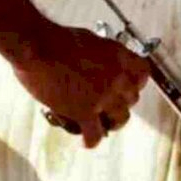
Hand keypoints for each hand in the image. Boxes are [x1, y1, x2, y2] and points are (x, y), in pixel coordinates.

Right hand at [13, 24, 149, 147]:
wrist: (37, 47)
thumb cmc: (55, 39)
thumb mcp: (88, 39)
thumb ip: (100, 55)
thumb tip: (99, 63)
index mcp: (118, 55)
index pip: (143, 74)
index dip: (136, 82)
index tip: (130, 86)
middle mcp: (117, 77)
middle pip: (132, 98)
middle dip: (122, 102)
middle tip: (112, 105)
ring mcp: (103, 96)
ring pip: (121, 118)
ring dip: (113, 122)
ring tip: (104, 125)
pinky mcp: (85, 112)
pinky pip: (95, 134)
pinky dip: (91, 140)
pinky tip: (86, 142)